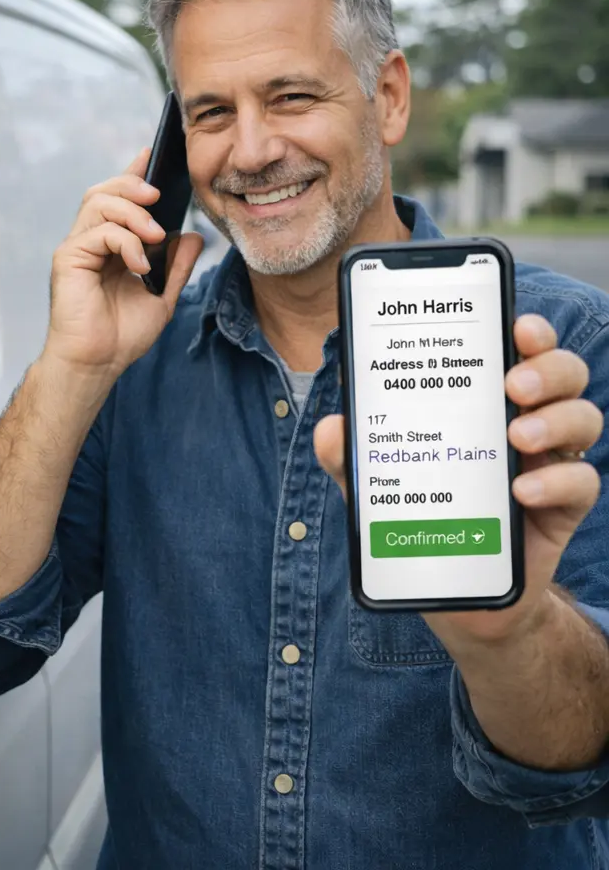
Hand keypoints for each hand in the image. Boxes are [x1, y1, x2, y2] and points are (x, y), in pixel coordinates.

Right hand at [43, 148, 204, 380]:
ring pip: (98, 202)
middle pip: (103, 191)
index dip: (133, 174)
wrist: (98, 363)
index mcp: (110, 247)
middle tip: (158, 196)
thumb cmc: (121, 336)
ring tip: (155, 235)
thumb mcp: (162, 296)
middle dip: (132, 184)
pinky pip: (98, 232)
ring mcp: (77, 249)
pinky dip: (125, 242)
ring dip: (132, 212)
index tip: (153, 155)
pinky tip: (139, 265)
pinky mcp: (68, 259)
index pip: (119, 199)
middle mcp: (90, 242)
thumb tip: (194, 237)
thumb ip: (176, 266)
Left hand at [315, 314, 603, 646]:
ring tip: (518, 436)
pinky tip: (521, 491)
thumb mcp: (374, 485)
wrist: (451, 590)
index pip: (514, 352)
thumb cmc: (416, 518)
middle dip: (547, 367)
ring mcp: (548, 463)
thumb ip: (350, 456)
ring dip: (557, 420)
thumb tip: (332, 428)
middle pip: (562, 374)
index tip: (515, 324)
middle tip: (513, 384)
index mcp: (481, 402)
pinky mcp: (562, 507)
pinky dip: (557, 481)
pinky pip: (582, 482)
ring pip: (583, 418)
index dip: (526, 332)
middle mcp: (523, 422)